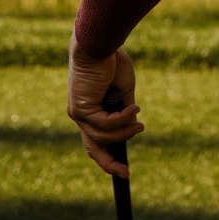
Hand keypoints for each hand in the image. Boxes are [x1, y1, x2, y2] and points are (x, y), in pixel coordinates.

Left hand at [67, 39, 143, 178]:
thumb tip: (132, 124)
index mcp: (89, 110)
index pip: (95, 139)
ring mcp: (78, 114)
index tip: (123, 166)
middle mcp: (80, 115)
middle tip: (125, 174)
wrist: (99, 44)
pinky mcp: (81, 110)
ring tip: (140, 123)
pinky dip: (122, 119)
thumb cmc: (111, 61)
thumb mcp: (124, 89)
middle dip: (109, 163)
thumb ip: (125, 108)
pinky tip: (134, 109)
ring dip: (125, 133)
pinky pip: (106, 125)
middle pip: (93, 148)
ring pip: (103, 137)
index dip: (108, 154)